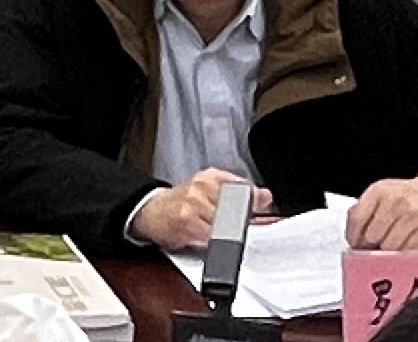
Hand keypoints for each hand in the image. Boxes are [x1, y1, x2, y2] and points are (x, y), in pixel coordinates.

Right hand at [132, 169, 262, 250]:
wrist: (150, 212)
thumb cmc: (181, 204)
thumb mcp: (211, 192)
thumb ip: (241, 194)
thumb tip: (266, 196)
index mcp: (212, 176)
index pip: (244, 188)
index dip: (253, 204)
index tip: (256, 210)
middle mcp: (203, 185)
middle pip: (238, 209)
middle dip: (239, 222)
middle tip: (228, 225)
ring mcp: (195, 202)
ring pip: (227, 225)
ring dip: (224, 234)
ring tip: (209, 231)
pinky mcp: (187, 221)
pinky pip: (212, 236)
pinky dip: (211, 241)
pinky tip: (201, 236)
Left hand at [345, 173, 417, 251]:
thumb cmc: (406, 198)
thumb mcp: (382, 195)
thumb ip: (364, 212)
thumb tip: (352, 238)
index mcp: (379, 191)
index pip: (357, 219)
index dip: (354, 237)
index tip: (356, 245)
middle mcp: (396, 201)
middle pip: (372, 236)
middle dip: (371, 246)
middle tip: (375, 249)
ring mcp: (414, 215)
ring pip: (390, 247)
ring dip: (387, 253)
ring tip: (390, 249)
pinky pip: (408, 252)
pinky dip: (404, 255)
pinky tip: (404, 250)